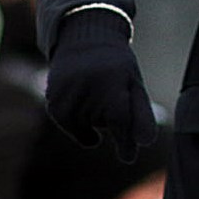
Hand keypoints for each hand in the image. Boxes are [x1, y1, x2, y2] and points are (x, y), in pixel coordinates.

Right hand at [46, 9, 156, 162]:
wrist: (85, 40)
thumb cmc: (117, 69)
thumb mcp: (135, 86)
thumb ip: (141, 115)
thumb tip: (145, 143)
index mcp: (113, 81)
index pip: (118, 118)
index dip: (124, 141)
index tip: (127, 158)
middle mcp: (87, 85)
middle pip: (103, 123)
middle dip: (111, 118)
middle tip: (111, 93)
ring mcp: (67, 90)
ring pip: (83, 126)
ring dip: (92, 121)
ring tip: (96, 94)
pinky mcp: (53, 96)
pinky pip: (67, 123)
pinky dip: (76, 123)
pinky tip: (82, 105)